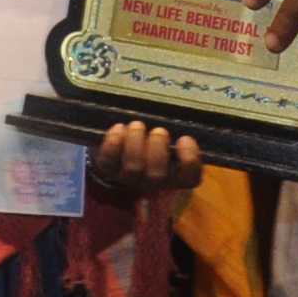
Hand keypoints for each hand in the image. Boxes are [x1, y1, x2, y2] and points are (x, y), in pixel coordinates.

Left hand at [89, 121, 206, 197]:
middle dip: (158, 150)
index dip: (190, 161)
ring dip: (136, 144)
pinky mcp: (107, 168)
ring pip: (134, 168)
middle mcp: (153, 181)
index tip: (185, 138)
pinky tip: (119, 128)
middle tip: (159, 131)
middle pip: (157, 175)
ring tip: (137, 125)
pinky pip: (109, 161)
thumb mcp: (168, 135)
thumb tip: (183, 115)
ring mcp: (129, 178)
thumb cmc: (152, 138)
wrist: (119, 147)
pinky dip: (114, 144)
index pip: (190, 179)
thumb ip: (176, 131)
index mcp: (175, 175)